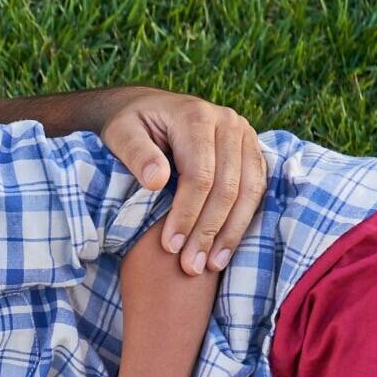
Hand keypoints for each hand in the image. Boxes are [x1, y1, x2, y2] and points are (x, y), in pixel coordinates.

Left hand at [92, 88, 267, 275]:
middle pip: (228, 186)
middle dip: (209, 230)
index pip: (200, 174)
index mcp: (196, 116)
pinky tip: (226, 249)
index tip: (170, 246)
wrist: (148, 108)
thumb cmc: (130, 126)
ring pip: (250, 190)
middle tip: (191, 267)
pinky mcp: (251, 151)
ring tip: (212, 266)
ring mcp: (245, 135)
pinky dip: (243, 221)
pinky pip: (256, 189)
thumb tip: (157, 181)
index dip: (187, 214)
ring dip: (232, 232)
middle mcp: (228, 122)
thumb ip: (136, 153)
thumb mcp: (120, 134)